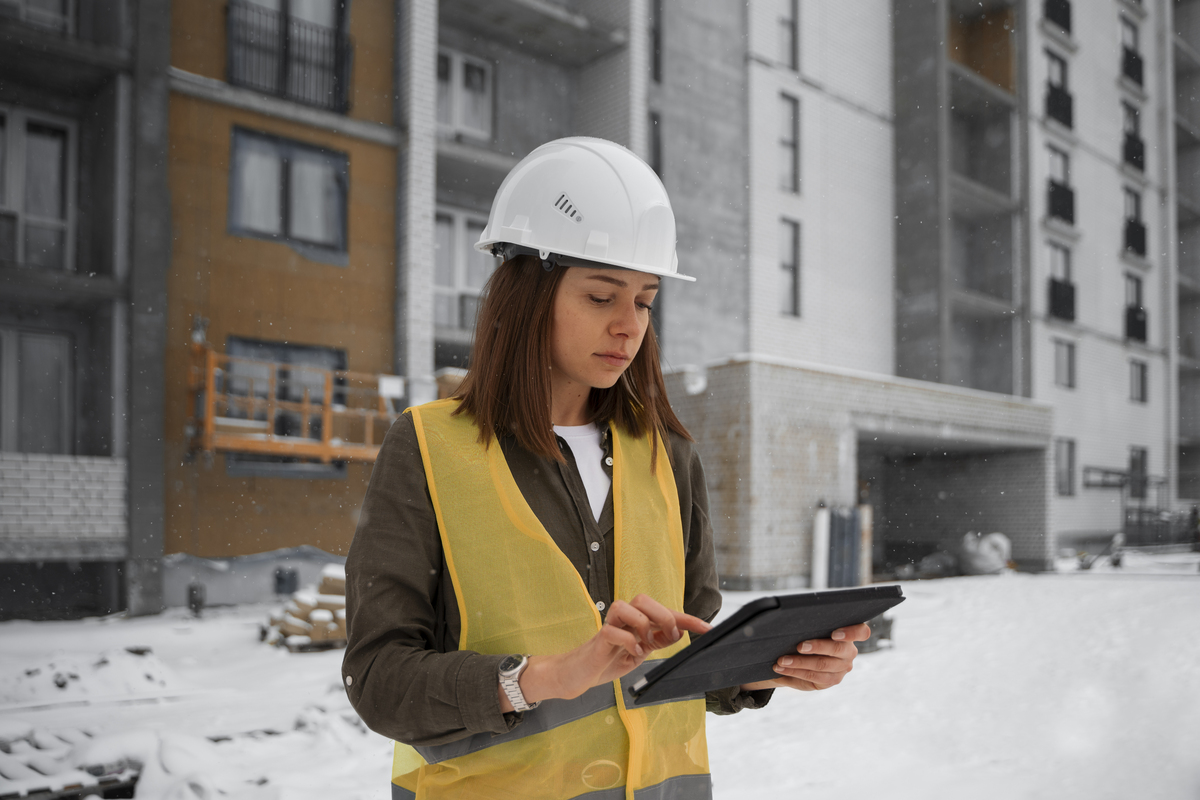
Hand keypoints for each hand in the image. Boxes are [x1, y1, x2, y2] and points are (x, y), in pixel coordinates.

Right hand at [499, 594, 710, 710]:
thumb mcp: (638, 652)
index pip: (665, 612)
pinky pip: (613, 629)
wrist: (575, 675)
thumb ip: (656, 640)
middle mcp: (623, 618)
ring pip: (628, 605)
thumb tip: (680, 632)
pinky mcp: (598, 639)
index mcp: (636, 621)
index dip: (688, 618)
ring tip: (647, 644)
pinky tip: (633, 653)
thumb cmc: (607, 661)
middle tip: (670, 636)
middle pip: (644, 599)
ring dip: (644, 624)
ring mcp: (610, 626)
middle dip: (664, 615)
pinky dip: (629, 641)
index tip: (708, 628)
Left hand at [740, 622, 871, 692]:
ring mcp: (842, 668)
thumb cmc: (807, 634)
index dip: (851, 632)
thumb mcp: (811, 627)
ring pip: (822, 665)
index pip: (862, 632)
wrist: (803, 658)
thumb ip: (810, 621)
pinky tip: (780, 668)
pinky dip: (794, 672)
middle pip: (838, 650)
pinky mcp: (831, 681)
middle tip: (799, 646)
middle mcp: (849, 652)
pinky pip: (813, 677)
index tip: (834, 633)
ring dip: (798, 662)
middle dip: (817, 647)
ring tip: (781, 660)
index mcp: (849, 634)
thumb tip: (788, 612)